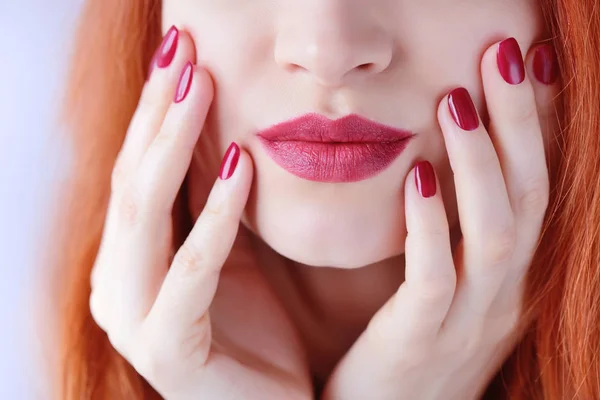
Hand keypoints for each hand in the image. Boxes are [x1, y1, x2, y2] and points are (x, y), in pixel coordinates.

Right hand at [89, 27, 311, 399]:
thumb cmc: (256, 334)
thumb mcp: (232, 256)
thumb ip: (214, 204)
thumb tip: (226, 132)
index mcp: (129, 261)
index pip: (138, 172)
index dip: (154, 110)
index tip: (178, 52)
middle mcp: (118, 284)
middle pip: (133, 182)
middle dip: (158, 113)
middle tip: (182, 49)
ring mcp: (133, 319)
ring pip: (145, 216)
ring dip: (175, 146)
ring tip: (200, 85)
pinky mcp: (167, 350)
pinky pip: (193, 270)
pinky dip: (216, 215)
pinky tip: (244, 164)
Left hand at [322, 38, 560, 399]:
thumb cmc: (411, 349)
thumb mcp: (446, 292)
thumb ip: (452, 238)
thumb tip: (438, 170)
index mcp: (512, 282)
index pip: (540, 190)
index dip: (542, 127)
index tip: (533, 64)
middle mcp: (505, 297)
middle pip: (529, 197)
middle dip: (522, 123)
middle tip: (502, 53)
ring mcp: (468, 322)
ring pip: (495, 232)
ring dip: (482, 163)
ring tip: (458, 101)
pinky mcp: (419, 340)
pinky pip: (434, 277)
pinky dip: (431, 225)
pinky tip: (417, 178)